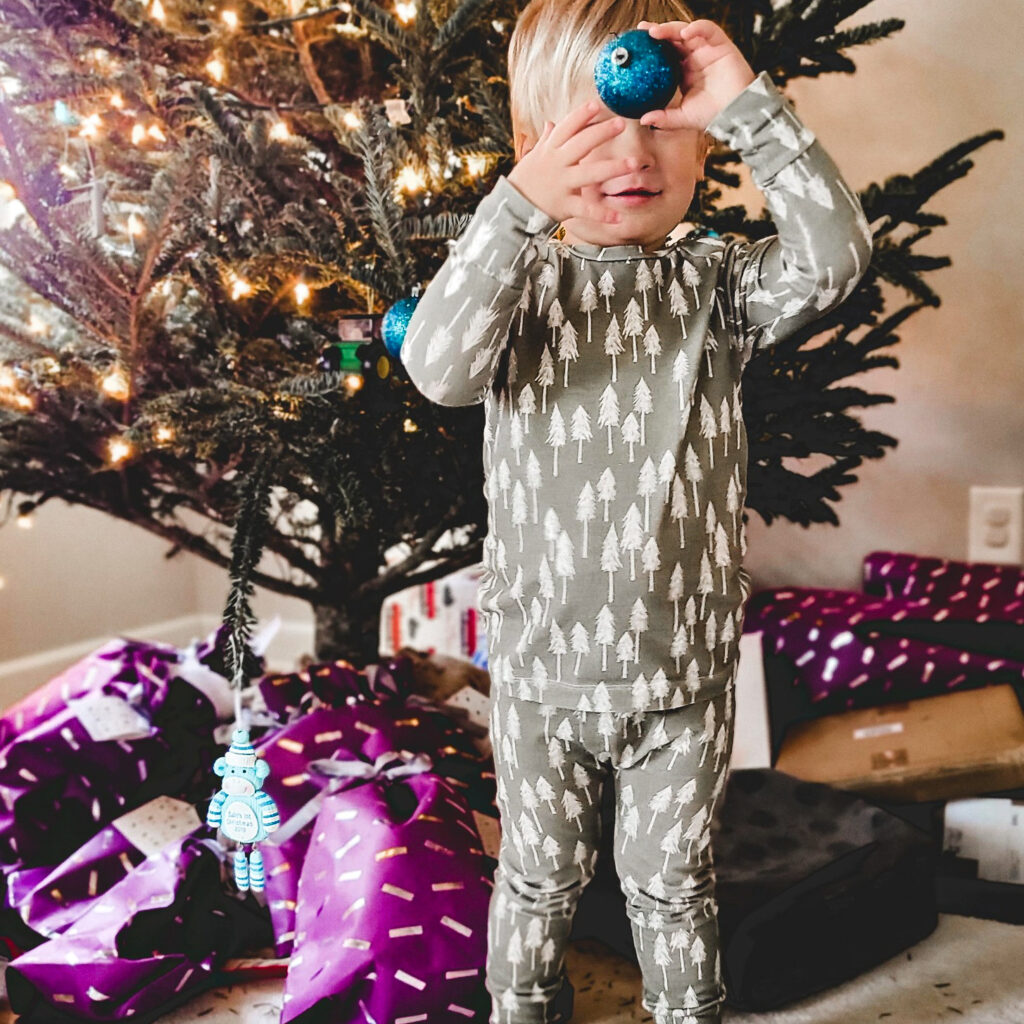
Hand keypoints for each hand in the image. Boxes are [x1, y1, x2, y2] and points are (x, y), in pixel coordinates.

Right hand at [508, 99, 640, 224]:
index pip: (567, 128)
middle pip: (582, 144)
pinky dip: (602, 214)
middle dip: (602, 133)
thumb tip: (551, 123)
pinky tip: (618, 217)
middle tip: (622, 124)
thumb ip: (546, 140)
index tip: (596, 104)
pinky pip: (586, 209)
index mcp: (550, 150)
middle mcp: (557, 164)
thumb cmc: (526, 181)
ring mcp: (562, 184)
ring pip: (590, 174)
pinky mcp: (565, 205)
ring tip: (634, 163)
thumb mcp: (534, 157)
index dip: (581, 115)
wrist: (513, 208)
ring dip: (613, 168)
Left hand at [636, 19, 755, 130]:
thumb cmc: (712, 115)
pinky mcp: (721, 44)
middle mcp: (694, 58)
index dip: (652, 48)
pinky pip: (707, 30)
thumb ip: (664, 117)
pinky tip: (685, 34)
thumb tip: (643, 119)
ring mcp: (707, 49)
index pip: (665, 55)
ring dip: (671, 29)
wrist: (736, 112)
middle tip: (642, 31)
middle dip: (657, 32)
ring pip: (687, 32)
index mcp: (684, 71)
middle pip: (673, 39)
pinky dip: (697, 28)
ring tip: (656, 32)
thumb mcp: (683, 117)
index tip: (636, 45)